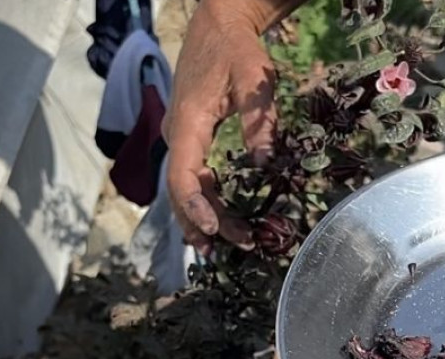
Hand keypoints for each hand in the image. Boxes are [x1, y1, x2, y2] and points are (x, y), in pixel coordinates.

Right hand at [163, 0, 281, 253]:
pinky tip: (221, 219)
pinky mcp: (192, 137)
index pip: (183, 176)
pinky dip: (207, 199)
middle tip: (235, 245)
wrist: (218, 25)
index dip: (196, 206)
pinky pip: (194, 175)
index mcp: (188, 123)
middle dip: (203, 221)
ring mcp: (182, 137)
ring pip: (186, 186)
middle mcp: (178, 135)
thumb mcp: (254, 78)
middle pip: (182, 190)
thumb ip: (260, 120)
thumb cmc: (236, 49)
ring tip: (228, 244)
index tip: (214, 228)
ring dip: (204, 215)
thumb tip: (266, 163)